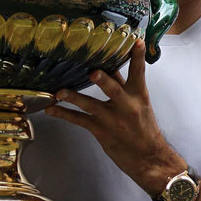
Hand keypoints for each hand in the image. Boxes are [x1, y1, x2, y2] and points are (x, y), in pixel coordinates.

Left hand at [45, 39, 185, 194]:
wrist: (148, 159)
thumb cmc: (144, 129)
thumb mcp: (140, 105)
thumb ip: (124, 86)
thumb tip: (110, 66)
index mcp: (138, 96)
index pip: (138, 73)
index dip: (137, 57)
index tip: (135, 42)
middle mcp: (126, 106)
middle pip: (113, 89)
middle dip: (103, 81)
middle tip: (93, 72)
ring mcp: (112, 120)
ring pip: (91, 105)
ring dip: (73, 97)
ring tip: (59, 91)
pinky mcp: (101, 131)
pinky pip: (79, 120)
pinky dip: (64, 114)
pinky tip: (51, 109)